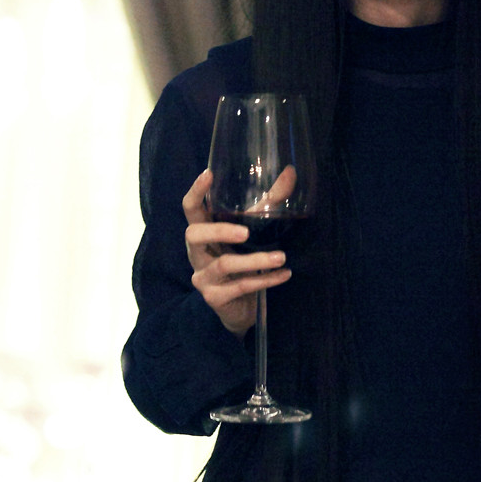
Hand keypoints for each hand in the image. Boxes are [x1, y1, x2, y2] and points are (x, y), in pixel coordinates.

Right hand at [182, 169, 290, 335]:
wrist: (244, 309)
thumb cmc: (246, 263)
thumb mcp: (256, 231)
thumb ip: (270, 203)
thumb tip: (290, 172)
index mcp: (203, 233)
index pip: (191, 209)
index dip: (196, 192)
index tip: (209, 173)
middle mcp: (197, 253)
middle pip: (194, 234)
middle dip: (219, 231)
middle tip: (246, 232)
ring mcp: (203, 277)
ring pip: (224, 264)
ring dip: (255, 260)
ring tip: (281, 257)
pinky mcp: (215, 298)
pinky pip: (240, 286)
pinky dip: (265, 279)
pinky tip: (284, 275)